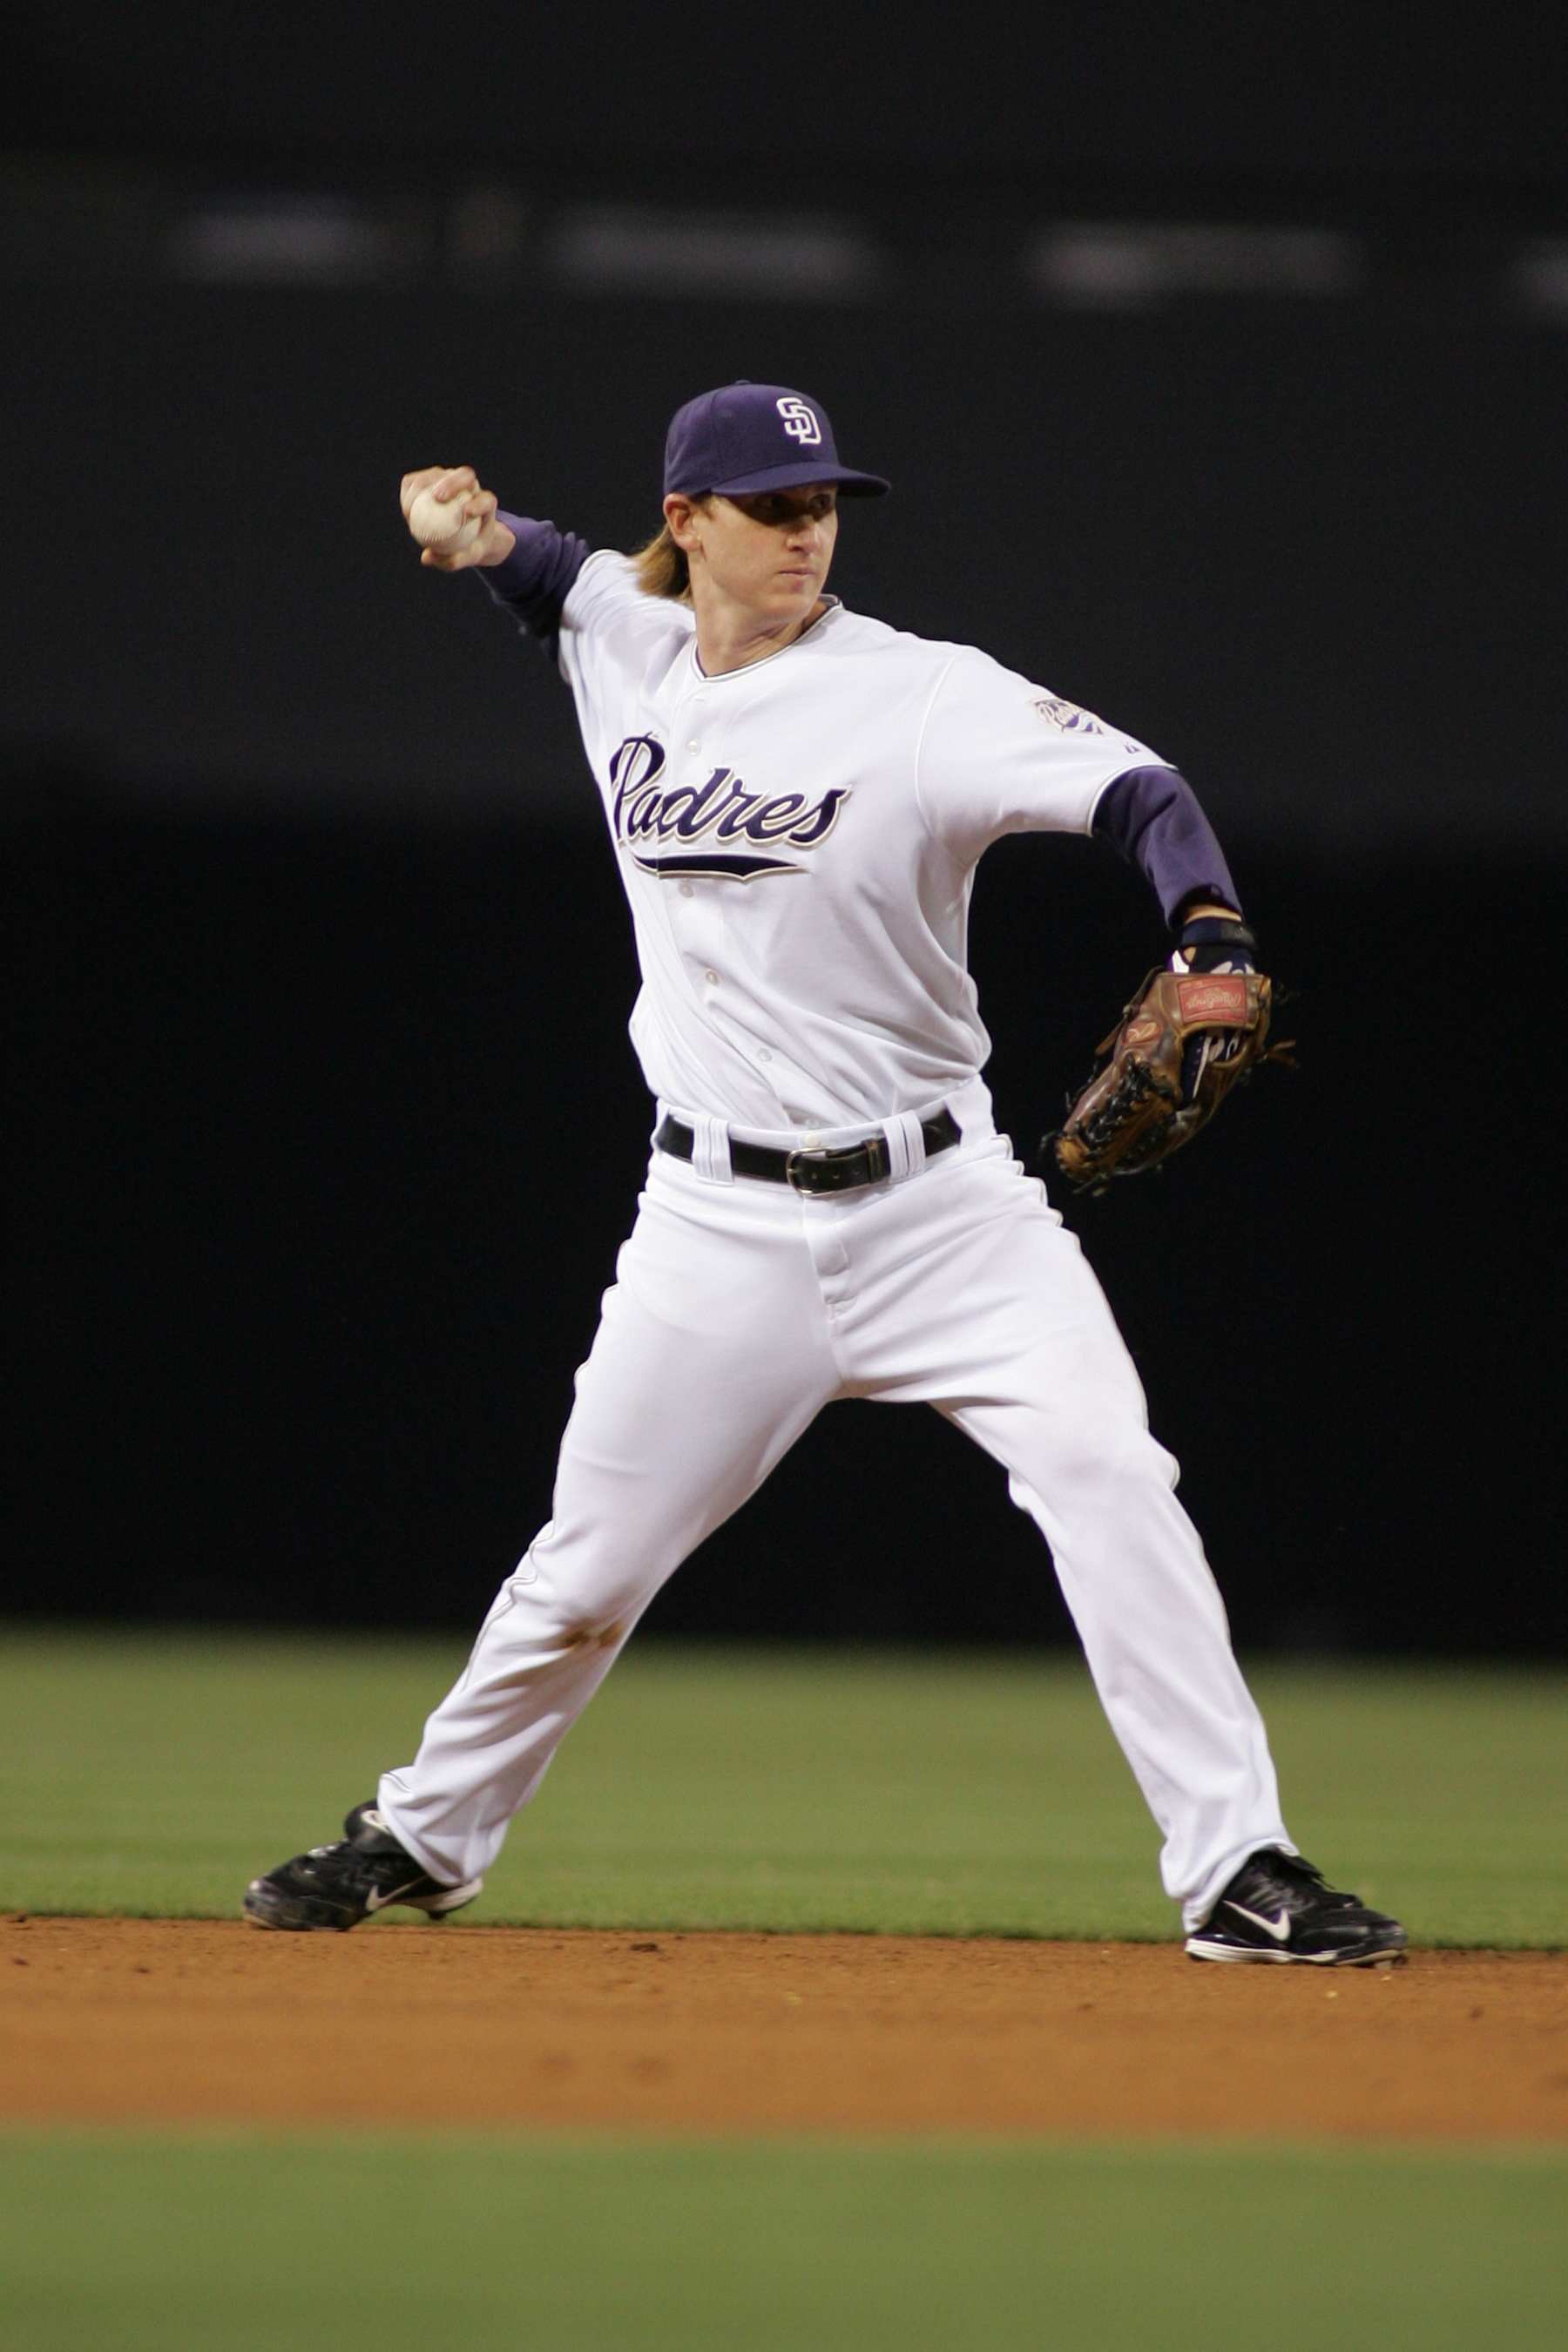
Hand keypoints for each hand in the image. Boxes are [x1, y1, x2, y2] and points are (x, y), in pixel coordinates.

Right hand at [398, 466, 515, 570]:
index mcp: (486, 504)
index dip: (479, 504)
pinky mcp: (430, 479)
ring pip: (436, 474)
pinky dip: (410, 493)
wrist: (460, 536)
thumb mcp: (465, 559)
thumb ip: (453, 560)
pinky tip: (405, 510)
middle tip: (437, 498)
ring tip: (411, 507)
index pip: (486, 500)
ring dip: (423, 486)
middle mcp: (470, 486)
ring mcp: (450, 479)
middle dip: (451, 483)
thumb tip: (427, 558)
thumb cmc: (467, 549)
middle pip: (464, 475)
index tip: (467, 514)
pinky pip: (417, 482)